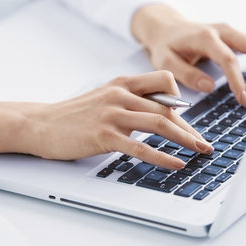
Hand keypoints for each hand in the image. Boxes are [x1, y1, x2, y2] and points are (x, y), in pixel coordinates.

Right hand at [0, 71, 213, 168]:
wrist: (41, 124)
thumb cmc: (73, 115)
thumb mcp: (104, 98)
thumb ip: (129, 102)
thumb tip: (159, 116)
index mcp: (122, 83)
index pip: (164, 82)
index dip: (181, 100)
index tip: (188, 120)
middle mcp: (121, 95)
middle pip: (168, 107)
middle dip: (189, 127)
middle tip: (204, 143)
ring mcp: (113, 115)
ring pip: (159, 124)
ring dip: (185, 139)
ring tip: (200, 152)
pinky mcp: (105, 136)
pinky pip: (141, 146)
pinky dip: (162, 156)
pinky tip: (176, 163)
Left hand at [131, 4, 245, 106]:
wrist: (167, 28)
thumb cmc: (166, 46)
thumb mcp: (166, 61)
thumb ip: (186, 74)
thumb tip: (209, 87)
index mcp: (205, 38)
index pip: (227, 59)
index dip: (237, 80)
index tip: (243, 100)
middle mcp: (222, 31)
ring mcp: (231, 32)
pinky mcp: (236, 37)